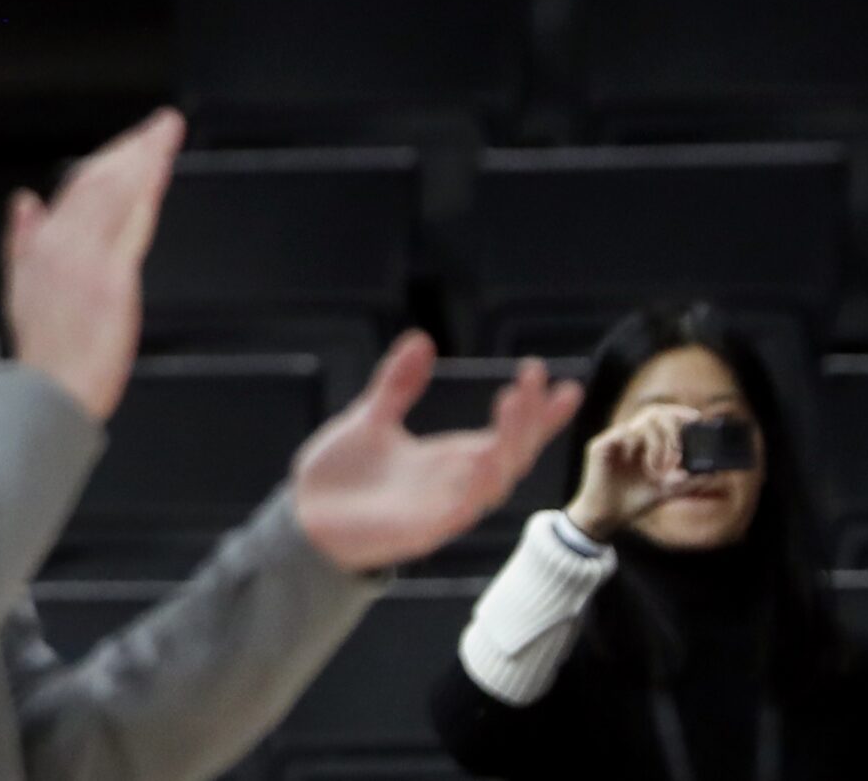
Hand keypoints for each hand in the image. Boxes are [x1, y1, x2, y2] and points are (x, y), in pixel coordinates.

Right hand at [5, 108, 183, 420]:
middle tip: (163, 124)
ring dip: (143, 157)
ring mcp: (87, 259)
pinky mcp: (111, 279)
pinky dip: (144, 189)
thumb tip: (25, 199)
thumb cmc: (43, 348)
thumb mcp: (21, 287)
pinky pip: (131, 223)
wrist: (49, 392)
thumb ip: (23, 238)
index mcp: (42, 244)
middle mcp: (63, 243)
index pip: (79, 188)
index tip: (134, 141)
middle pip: (100, 181)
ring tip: (166, 132)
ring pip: (117, 193)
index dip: (109, 159)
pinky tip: (158, 169)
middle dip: (132, 148)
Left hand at [291, 333, 583, 572]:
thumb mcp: (371, 417)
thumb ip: (398, 384)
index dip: (538, 414)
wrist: (302, 516)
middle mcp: (456, 482)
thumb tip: (422, 339)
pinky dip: (476, 486)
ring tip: (514, 404)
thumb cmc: (341, 474)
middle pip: (511, 453)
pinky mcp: (422, 529)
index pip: (507, 434)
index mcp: (449, 457)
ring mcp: (443, 507)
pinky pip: (460, 509)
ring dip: (508, 444)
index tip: (565, 384)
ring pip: (494, 480)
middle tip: (535, 379)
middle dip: (530, 418)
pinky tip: (485, 458)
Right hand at [563, 402, 709, 541]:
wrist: (608, 516)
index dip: (678, 412)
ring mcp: (614, 440)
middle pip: (653, 412)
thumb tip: (712, 471)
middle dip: (671, 429)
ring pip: (640, 423)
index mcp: (645, 441)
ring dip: (656, 443)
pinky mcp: (599, 446)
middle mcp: (630, 436)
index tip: (696, 418)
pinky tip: (641, 465)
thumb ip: (686, 480)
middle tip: (678, 451)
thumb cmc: (634, 500)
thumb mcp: (667, 490)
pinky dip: (635, 446)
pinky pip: (620, 434)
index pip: (662, 415)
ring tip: (658, 468)